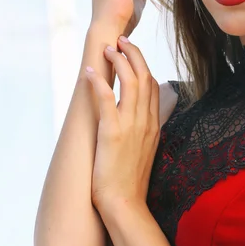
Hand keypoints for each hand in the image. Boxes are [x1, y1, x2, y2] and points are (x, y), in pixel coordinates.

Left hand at [85, 37, 160, 210]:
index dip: (143, 65)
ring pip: (131, 82)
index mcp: (154, 126)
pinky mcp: (112, 135)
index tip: (131, 53)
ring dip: (119, 61)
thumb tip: (136, 121)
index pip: (153, 86)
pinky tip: (90, 71)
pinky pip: (107, 101)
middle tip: (120, 41)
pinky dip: (98, 83)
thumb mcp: (143, 153)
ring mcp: (131, 127)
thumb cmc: (130, 182)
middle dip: (133, 54)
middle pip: (145, 77)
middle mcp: (146, 123)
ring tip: (107, 49)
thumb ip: (142, 133)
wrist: (125, 204)